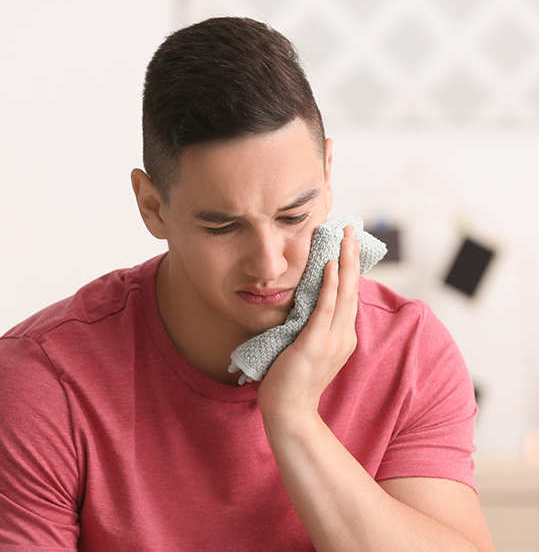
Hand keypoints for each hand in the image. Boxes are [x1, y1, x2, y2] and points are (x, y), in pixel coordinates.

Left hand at [257, 225, 359, 422]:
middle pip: (351, 289)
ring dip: (345, 263)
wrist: (289, 411)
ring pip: (343, 294)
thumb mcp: (307, 346)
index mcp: (342, 336)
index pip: (348, 296)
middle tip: (350, 229)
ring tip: (345, 237)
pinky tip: (331, 266)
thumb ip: (312, 325)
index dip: (349, 269)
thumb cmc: (292, 378)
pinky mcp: (315, 345)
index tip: (346, 245)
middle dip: (351, 257)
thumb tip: (306, 303)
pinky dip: (330, 286)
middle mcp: (343, 336)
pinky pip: (325, 309)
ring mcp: (332, 341)